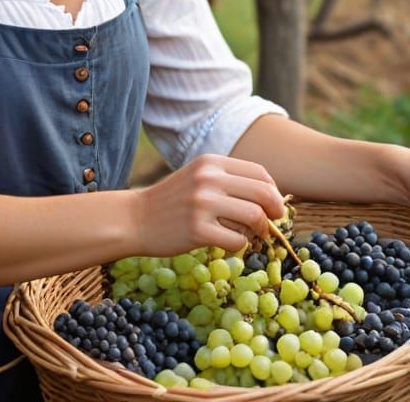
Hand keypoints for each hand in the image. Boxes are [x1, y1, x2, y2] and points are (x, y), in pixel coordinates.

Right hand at [133, 154, 286, 256]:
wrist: (135, 218)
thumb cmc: (173, 201)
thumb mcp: (198, 177)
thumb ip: (229, 181)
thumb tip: (271, 196)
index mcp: (211, 162)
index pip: (259, 173)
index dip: (274, 191)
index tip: (273, 205)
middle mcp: (208, 179)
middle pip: (263, 194)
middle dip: (274, 211)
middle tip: (271, 224)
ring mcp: (202, 204)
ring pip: (254, 217)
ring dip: (259, 230)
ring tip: (250, 235)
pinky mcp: (197, 230)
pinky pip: (237, 241)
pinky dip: (239, 246)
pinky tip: (227, 244)